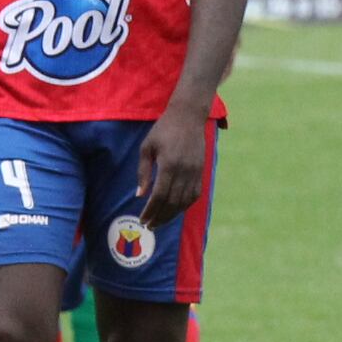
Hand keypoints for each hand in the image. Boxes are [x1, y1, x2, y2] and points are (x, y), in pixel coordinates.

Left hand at [135, 106, 212, 227]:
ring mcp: (195, 172)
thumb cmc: (163, 129)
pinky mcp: (201, 171)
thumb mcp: (147, 147)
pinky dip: (184, 205)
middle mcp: (184, 171)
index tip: (143, 219)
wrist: (188, 116)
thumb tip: (140, 195)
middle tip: (150, 225)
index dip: (151, 210)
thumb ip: (143, 172)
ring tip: (160, 221)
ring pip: (184, 201)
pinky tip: (175, 210)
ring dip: (172, 214)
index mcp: (169, 164)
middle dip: (160, 217)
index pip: (159, 196)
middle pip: (172, 202)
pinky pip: (194, 195)